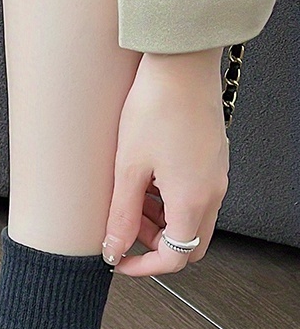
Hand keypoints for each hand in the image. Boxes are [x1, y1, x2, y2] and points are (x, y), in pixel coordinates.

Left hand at [102, 48, 229, 275]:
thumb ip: (122, 216)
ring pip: (190, 219)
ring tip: (127, 199)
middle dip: (153, 244)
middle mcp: (212, 192)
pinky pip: (192, 195)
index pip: (176, 258)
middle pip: (188, 243)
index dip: (144, 266)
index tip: (119, 260)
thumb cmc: (156, 107)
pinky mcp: (210, 160)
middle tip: (123, 228)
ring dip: (159, 221)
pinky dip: (167, 200)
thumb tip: (114, 249)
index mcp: (194, 199)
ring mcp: (215, 175)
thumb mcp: (128, 169)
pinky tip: (142, 180)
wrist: (181, 62)